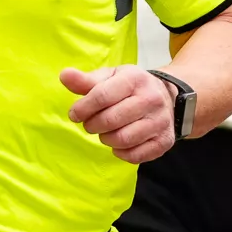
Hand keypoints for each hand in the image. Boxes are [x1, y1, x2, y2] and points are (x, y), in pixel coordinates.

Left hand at [61, 65, 176, 163]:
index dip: (83, 108)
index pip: (102, 96)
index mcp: (135, 79)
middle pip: (111, 120)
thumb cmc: (131, 87)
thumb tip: (64, 76)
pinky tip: (118, 144)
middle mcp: (151, 99)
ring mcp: (160, 121)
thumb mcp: (110, 77)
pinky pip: (136, 155)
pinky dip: (121, 153)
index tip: (74, 114)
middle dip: (92, 125)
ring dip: (106, 139)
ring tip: (104, 133)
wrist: (167, 97)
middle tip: (89, 124)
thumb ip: (86, 80)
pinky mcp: (165, 141)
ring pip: (123, 139)